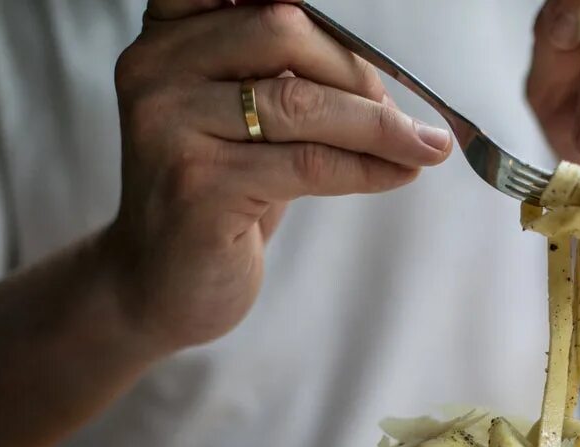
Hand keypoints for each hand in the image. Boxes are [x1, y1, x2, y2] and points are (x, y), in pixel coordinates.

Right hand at [107, 0, 451, 349]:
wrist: (159, 285)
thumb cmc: (213, 196)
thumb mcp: (238, 119)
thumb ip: (280, 74)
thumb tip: (377, 60)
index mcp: (165, 37)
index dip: (314, 9)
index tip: (366, 44)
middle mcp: (156, 70)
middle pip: (282, 31)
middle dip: (356, 70)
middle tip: (396, 113)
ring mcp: (170, 128)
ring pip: (301, 103)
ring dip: (378, 126)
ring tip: (423, 146)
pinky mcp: (198, 188)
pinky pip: (308, 164)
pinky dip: (367, 168)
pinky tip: (399, 173)